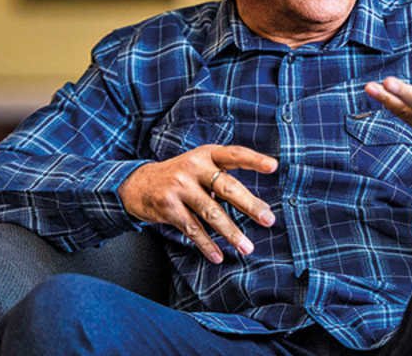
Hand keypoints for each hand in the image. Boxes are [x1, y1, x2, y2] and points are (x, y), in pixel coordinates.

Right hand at [118, 144, 277, 263]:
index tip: (273, 166)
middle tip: (268, 219)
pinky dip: (207, 245)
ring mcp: (179, 187)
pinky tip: (218, 256)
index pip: (234, 154)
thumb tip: (258, 205)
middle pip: (227, 187)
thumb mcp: (199, 165)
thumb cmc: (180, 176)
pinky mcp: (168, 207)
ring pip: (211, 213)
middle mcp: (193, 167)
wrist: (138, 183)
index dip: (254, 160)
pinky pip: (192, 229)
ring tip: (247, 247)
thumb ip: (222, 176)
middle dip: (250, 205)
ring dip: (231, 232)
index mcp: (206, 154)